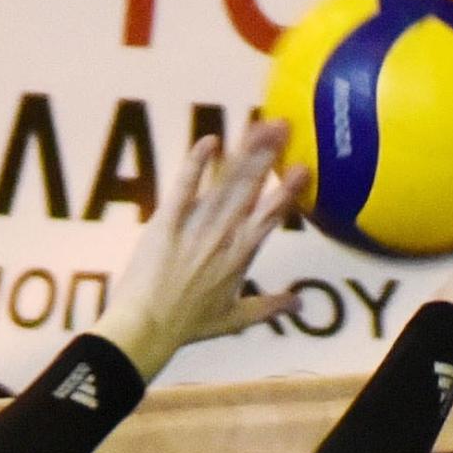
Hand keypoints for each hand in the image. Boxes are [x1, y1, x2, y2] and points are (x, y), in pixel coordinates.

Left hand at [91, 123, 304, 378]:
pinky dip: (196, 162)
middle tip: (283, 125)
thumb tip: (299, 304)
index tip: (304, 167)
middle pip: (251, 188)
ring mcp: (196, 226)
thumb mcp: (235, 319)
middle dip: (268, 154)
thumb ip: (270, 306)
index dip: (289, 190)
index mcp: (242, 256)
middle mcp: (224, 236)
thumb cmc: (189, 326)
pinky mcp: (167, 221)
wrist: (148, 327)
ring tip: (259, 126)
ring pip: (225, 182)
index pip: (271, 215)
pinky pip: (184, 186)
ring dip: (243, 151)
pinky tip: (209, 140)